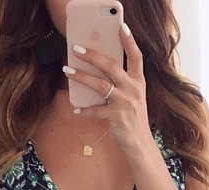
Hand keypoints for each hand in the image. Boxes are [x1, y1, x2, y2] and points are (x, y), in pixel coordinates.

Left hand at [64, 23, 150, 154]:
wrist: (140, 144)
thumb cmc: (133, 118)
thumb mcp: (133, 97)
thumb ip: (121, 82)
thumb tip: (99, 66)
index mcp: (138, 82)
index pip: (136, 57)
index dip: (129, 41)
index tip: (121, 27)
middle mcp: (133, 90)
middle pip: (111, 67)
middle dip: (92, 56)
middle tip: (76, 49)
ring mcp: (126, 104)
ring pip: (100, 85)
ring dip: (81, 77)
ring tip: (67, 71)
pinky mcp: (117, 117)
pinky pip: (96, 110)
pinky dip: (84, 110)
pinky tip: (76, 109)